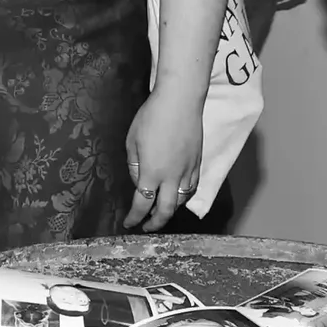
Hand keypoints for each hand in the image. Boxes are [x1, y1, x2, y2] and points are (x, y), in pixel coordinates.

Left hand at [125, 88, 205, 232]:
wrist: (180, 100)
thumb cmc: (151, 117)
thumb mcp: (132, 141)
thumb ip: (134, 165)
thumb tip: (139, 180)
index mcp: (152, 173)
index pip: (142, 204)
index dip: (134, 217)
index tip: (128, 222)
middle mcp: (172, 176)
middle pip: (166, 210)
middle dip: (156, 223)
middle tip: (147, 227)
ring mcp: (188, 170)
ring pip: (182, 200)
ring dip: (171, 209)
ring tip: (161, 209)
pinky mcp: (198, 162)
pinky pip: (192, 187)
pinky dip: (184, 196)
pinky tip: (178, 193)